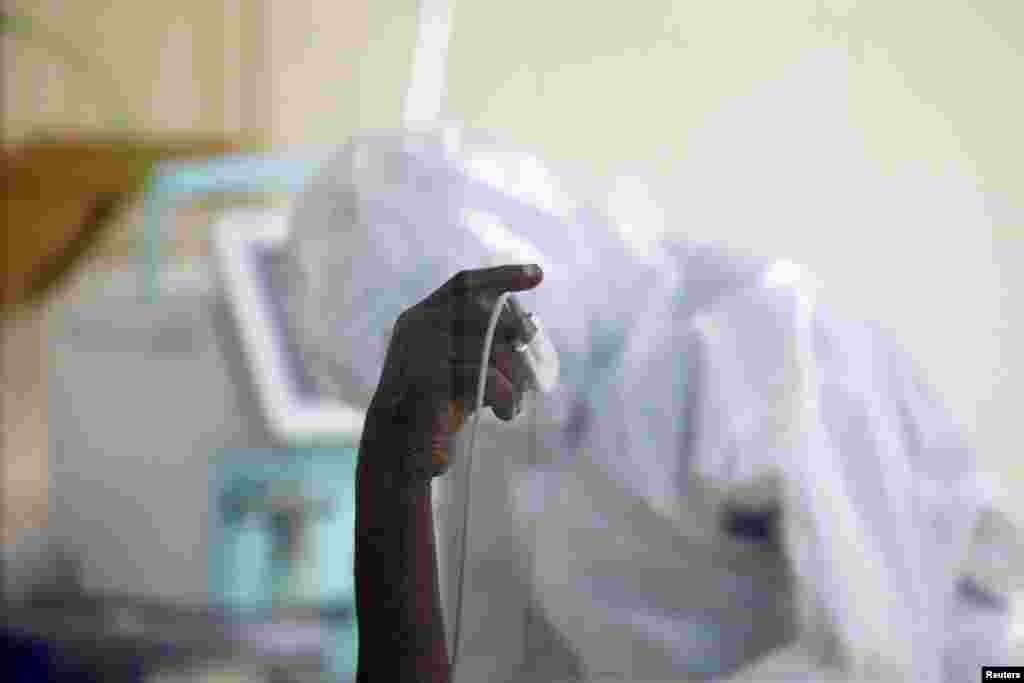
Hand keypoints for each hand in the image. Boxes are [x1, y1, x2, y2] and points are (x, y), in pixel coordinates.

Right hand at [370, 264, 543, 478]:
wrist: (399, 455)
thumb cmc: (437, 410)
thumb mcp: (463, 368)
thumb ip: (485, 345)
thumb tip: (528, 331)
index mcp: (422, 318)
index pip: (464, 284)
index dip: (502, 276)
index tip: (538, 274)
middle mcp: (416, 326)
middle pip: (480, 309)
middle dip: (514, 330)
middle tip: (531, 356)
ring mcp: (417, 350)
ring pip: (485, 345)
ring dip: (513, 375)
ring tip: (517, 402)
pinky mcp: (426, 379)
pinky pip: (481, 376)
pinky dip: (504, 394)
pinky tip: (507, 413)